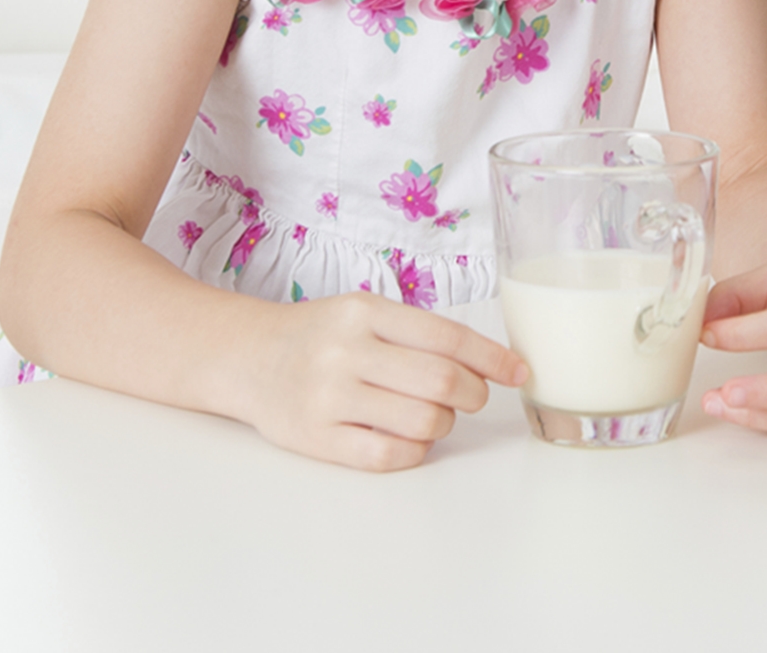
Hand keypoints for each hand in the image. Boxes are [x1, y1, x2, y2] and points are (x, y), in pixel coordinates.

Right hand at [235, 291, 526, 471]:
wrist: (247, 358)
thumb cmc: (321, 335)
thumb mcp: (364, 312)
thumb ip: (418, 333)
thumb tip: (491, 363)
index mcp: (365, 311)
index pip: (447, 336)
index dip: (493, 358)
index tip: (519, 372)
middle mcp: (346, 351)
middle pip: (442, 381)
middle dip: (473, 394)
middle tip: (472, 397)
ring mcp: (328, 397)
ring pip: (422, 421)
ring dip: (444, 424)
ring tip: (433, 416)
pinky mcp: (316, 438)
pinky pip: (389, 455)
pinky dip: (415, 451)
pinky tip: (409, 438)